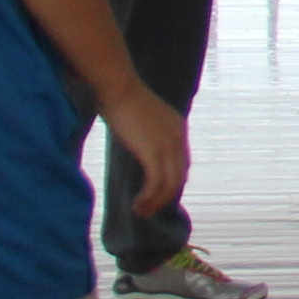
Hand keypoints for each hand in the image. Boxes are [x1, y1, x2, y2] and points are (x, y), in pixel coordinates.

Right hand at [103, 87, 189, 225]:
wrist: (118, 87)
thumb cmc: (120, 96)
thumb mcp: (140, 116)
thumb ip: (144, 131)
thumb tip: (136, 141)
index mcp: (177, 127)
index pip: (181, 162)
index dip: (172, 181)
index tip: (157, 193)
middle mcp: (178, 137)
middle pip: (179, 176)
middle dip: (165, 196)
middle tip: (148, 209)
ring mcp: (168, 145)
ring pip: (170, 185)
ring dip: (155, 202)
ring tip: (140, 211)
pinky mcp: (154, 152)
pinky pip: (156, 184)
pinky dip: (148, 198)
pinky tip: (136, 204)